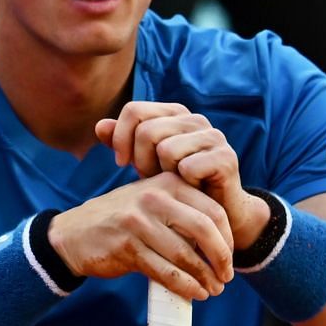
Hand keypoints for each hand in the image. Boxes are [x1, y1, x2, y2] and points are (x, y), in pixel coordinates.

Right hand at [47, 173, 234, 300]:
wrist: (75, 234)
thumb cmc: (122, 220)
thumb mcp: (151, 201)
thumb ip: (182, 209)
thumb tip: (222, 240)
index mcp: (168, 183)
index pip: (213, 209)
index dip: (228, 238)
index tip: (230, 258)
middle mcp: (154, 198)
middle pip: (204, 229)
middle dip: (221, 257)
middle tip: (227, 276)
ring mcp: (139, 222)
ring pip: (185, 254)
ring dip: (204, 277)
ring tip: (213, 289)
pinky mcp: (128, 247)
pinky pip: (166, 271)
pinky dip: (185, 286)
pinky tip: (195, 294)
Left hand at [95, 102, 270, 248]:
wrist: (215, 214)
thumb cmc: (176, 187)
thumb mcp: (143, 163)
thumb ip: (123, 143)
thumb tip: (100, 126)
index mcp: (175, 114)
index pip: (135, 111)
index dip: (121, 138)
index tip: (122, 163)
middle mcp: (195, 119)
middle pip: (147, 130)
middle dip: (142, 161)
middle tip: (151, 179)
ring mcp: (213, 136)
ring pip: (166, 149)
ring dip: (164, 175)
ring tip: (173, 185)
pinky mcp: (226, 157)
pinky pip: (187, 167)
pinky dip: (184, 185)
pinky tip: (191, 191)